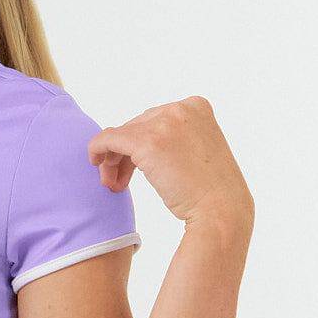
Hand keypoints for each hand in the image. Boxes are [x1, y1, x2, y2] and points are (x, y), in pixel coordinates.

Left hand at [88, 96, 254, 232]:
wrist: (221, 210)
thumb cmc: (210, 191)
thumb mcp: (196, 151)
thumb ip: (175, 138)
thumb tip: (139, 142)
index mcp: (196, 106)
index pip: (154, 120)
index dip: (139, 144)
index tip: (135, 167)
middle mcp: (181, 108)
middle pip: (137, 126)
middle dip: (124, 153)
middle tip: (118, 181)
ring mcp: (165, 123)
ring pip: (122, 134)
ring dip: (112, 159)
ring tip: (113, 183)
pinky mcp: (147, 142)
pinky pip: (109, 139)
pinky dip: (98, 150)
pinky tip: (97, 166)